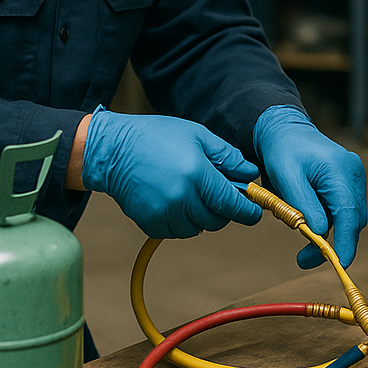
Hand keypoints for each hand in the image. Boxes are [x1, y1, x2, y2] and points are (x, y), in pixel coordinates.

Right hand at [81, 108, 261, 238]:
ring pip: (198, 228)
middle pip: (217, 220)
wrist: (113, 150)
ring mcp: (164, 213)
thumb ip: (227, 156)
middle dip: (222, 209)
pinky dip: (181, 220)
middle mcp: (182, 197)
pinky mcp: (151, 223)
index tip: (254, 212)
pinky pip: (177, 232)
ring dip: (201, 215)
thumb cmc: (156, 137)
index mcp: (196, 173)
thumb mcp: (197, 135)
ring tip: (189, 191)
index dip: (247, 211)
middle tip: (215, 191)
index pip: (231, 204)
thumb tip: (250, 174)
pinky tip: (173, 199)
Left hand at [253, 105, 367, 268]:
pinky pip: (342, 209)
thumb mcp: (286, 177)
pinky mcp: (347, 183)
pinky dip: (328, 219)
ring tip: (299, 229)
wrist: (283, 130)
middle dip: (331, 242)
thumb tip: (320, 232)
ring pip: (348, 218)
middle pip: (352, 220)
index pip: (349, 214)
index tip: (338, 263)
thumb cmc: (283, 148)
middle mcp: (352, 174)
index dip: (346, 243)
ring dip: (328, 231)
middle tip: (304, 257)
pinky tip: (308, 216)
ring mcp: (352, 178)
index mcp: (339, 169)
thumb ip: (304, 206)